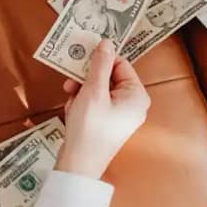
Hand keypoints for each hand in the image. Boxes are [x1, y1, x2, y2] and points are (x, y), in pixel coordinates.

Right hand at [55, 39, 150, 178]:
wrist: (79, 164)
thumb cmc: (89, 128)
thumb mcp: (93, 91)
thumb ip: (100, 65)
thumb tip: (107, 42)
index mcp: (137, 95)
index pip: (120, 64)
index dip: (100, 61)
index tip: (81, 60)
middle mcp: (133, 104)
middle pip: (108, 76)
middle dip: (87, 79)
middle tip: (70, 83)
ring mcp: (120, 115)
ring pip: (98, 89)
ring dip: (81, 92)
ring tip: (71, 102)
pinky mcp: (107, 123)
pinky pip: (94, 103)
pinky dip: (81, 103)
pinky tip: (72, 111)